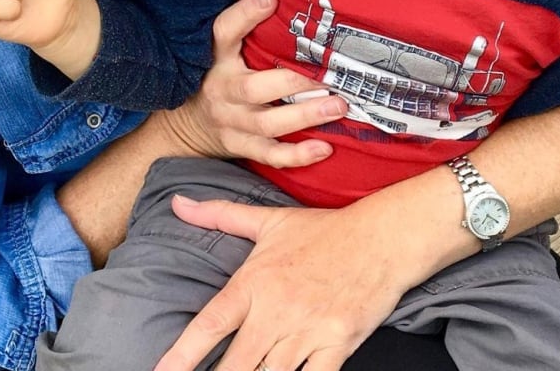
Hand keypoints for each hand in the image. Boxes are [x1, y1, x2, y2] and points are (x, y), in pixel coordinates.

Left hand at [154, 196, 408, 370]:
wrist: (382, 237)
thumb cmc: (323, 231)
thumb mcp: (267, 220)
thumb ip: (219, 215)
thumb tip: (177, 203)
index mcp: (255, 282)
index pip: (210, 324)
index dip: (182, 355)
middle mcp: (277, 310)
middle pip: (236, 365)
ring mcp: (308, 331)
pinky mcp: (337, 346)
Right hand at [158, 0, 347, 167]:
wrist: (184, 124)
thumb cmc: (217, 73)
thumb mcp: (223, 45)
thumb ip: (247, 22)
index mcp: (216, 56)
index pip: (224, 31)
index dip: (245, 14)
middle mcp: (221, 89)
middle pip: (254, 88)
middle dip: (294, 82)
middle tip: (331, 76)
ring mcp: (230, 121)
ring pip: (267, 123)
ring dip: (304, 116)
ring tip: (338, 107)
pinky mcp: (239, 146)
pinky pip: (268, 154)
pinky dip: (296, 156)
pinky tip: (324, 149)